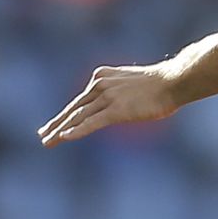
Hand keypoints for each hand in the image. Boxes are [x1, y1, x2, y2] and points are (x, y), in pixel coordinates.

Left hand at [38, 64, 178, 147]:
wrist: (174, 80)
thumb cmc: (161, 83)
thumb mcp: (132, 83)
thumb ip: (118, 92)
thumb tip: (116, 105)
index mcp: (102, 76)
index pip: (80, 100)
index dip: (65, 114)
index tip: (53, 124)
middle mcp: (100, 85)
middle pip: (74, 109)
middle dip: (57, 123)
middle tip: (43, 134)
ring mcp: (107, 97)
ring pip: (78, 117)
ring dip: (60, 131)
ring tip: (48, 142)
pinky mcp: (116, 110)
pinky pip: (91, 123)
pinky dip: (76, 131)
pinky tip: (63, 137)